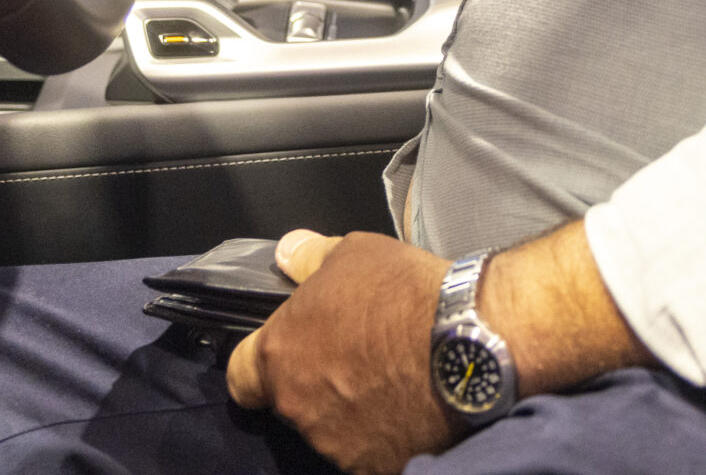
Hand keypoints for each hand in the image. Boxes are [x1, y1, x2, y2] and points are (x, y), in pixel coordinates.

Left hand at [228, 230, 453, 474]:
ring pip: (328, 427)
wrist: (465, 345)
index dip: (257, 365)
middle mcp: (297, 405)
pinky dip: (379, 432)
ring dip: (346, 408)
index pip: (240, 376)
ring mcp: (333, 443)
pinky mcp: (371, 467)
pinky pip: (366, 449)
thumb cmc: (403, 294)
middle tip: (353, 355)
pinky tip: (406, 403)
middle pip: (290, 399)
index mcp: (280, 353)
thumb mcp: (353, 252)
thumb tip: (286, 253)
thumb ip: (309, 259)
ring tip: (387, 377)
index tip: (284, 354)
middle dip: (314, 380)